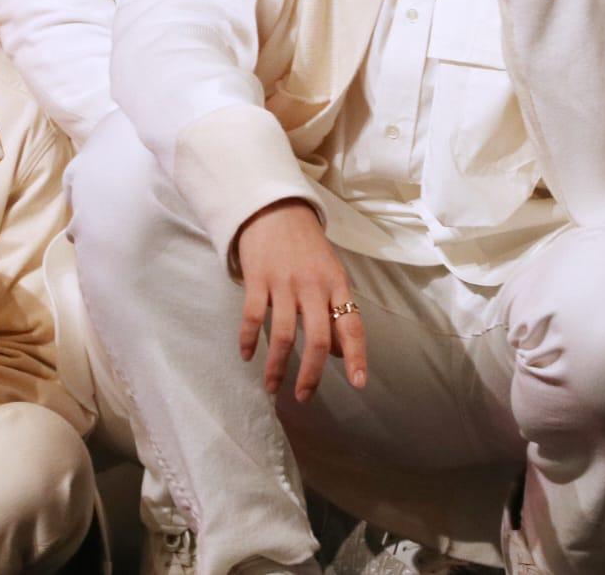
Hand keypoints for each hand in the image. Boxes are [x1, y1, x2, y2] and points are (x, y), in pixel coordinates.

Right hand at [234, 198, 368, 401]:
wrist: (274, 208)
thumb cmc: (306, 245)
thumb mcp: (330, 272)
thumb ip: (336, 310)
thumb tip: (337, 353)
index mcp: (337, 284)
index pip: (351, 325)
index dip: (356, 356)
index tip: (358, 383)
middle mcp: (313, 286)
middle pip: (315, 339)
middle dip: (310, 374)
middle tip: (304, 396)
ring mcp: (283, 282)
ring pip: (281, 335)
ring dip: (276, 366)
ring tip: (273, 387)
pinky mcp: (257, 278)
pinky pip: (252, 316)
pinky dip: (248, 339)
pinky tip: (247, 355)